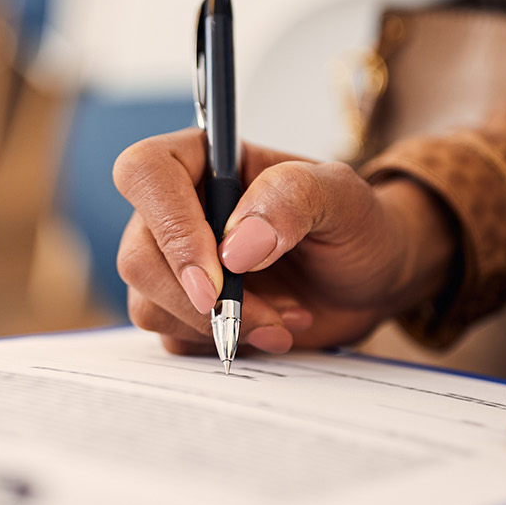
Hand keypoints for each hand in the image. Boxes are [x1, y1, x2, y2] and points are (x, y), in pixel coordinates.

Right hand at [112, 129, 454, 354]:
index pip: (146, 174)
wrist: (368, 279)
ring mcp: (175, 264)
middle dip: (200, 300)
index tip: (218, 277)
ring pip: (148, 305)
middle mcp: (178, 210)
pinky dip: (226, 343)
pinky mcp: (184, 311)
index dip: (170, 227)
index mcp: (203, 161)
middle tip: (266, 314)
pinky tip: (272, 329)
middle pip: (137, 256)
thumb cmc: (353, 224)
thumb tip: (236, 246)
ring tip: (284, 317)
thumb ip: (294, 199)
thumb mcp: (342, 196)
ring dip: (220, 326)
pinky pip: (173, 339)